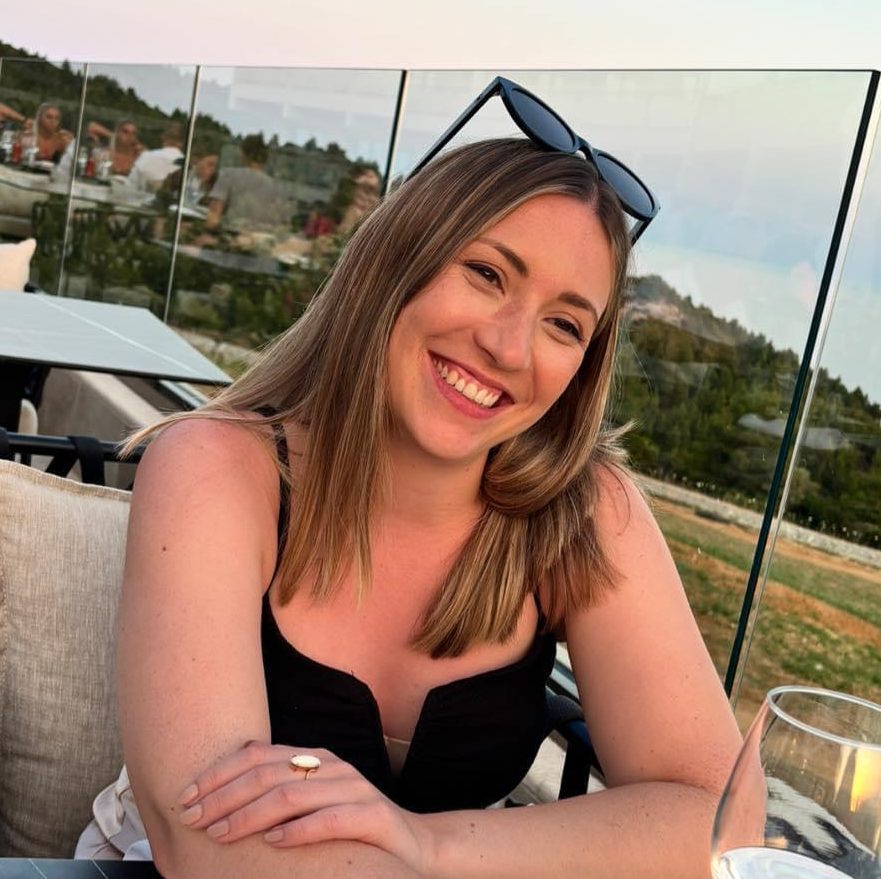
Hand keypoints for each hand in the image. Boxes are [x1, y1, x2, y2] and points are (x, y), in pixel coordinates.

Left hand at [177, 741, 434, 874]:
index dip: (217, 774)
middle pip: (267, 773)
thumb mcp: (310, 804)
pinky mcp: (372, 815)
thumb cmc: (348, 827)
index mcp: (312, 758)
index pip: (256, 755)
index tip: (185, 798)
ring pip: (291, 794)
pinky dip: (297, 831)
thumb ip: (276, 796)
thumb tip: (216, 804)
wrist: (410, 844)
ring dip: (249, 815)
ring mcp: (353, 788)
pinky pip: (329, 819)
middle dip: (223, 796)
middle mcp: (331, 766)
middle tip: (192, 820)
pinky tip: (272, 843)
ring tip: (220, 834)